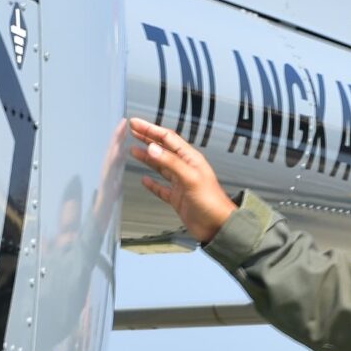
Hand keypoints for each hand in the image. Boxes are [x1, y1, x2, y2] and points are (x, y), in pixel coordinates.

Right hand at [128, 119, 236, 243]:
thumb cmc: (211, 202)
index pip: (168, 138)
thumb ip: (170, 163)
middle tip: (132, 131)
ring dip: (147, 158)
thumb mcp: (190, 178)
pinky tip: (145, 180)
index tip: (136, 124)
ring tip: (134, 150)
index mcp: (190, 159)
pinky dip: (152, 184)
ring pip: (161, 167)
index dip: (151, 129)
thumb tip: (152, 148)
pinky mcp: (178, 198)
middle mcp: (185, 169)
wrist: (217, 227)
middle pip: (163, 149)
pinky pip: (162, 188)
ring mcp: (181, 183)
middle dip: (147, 139)